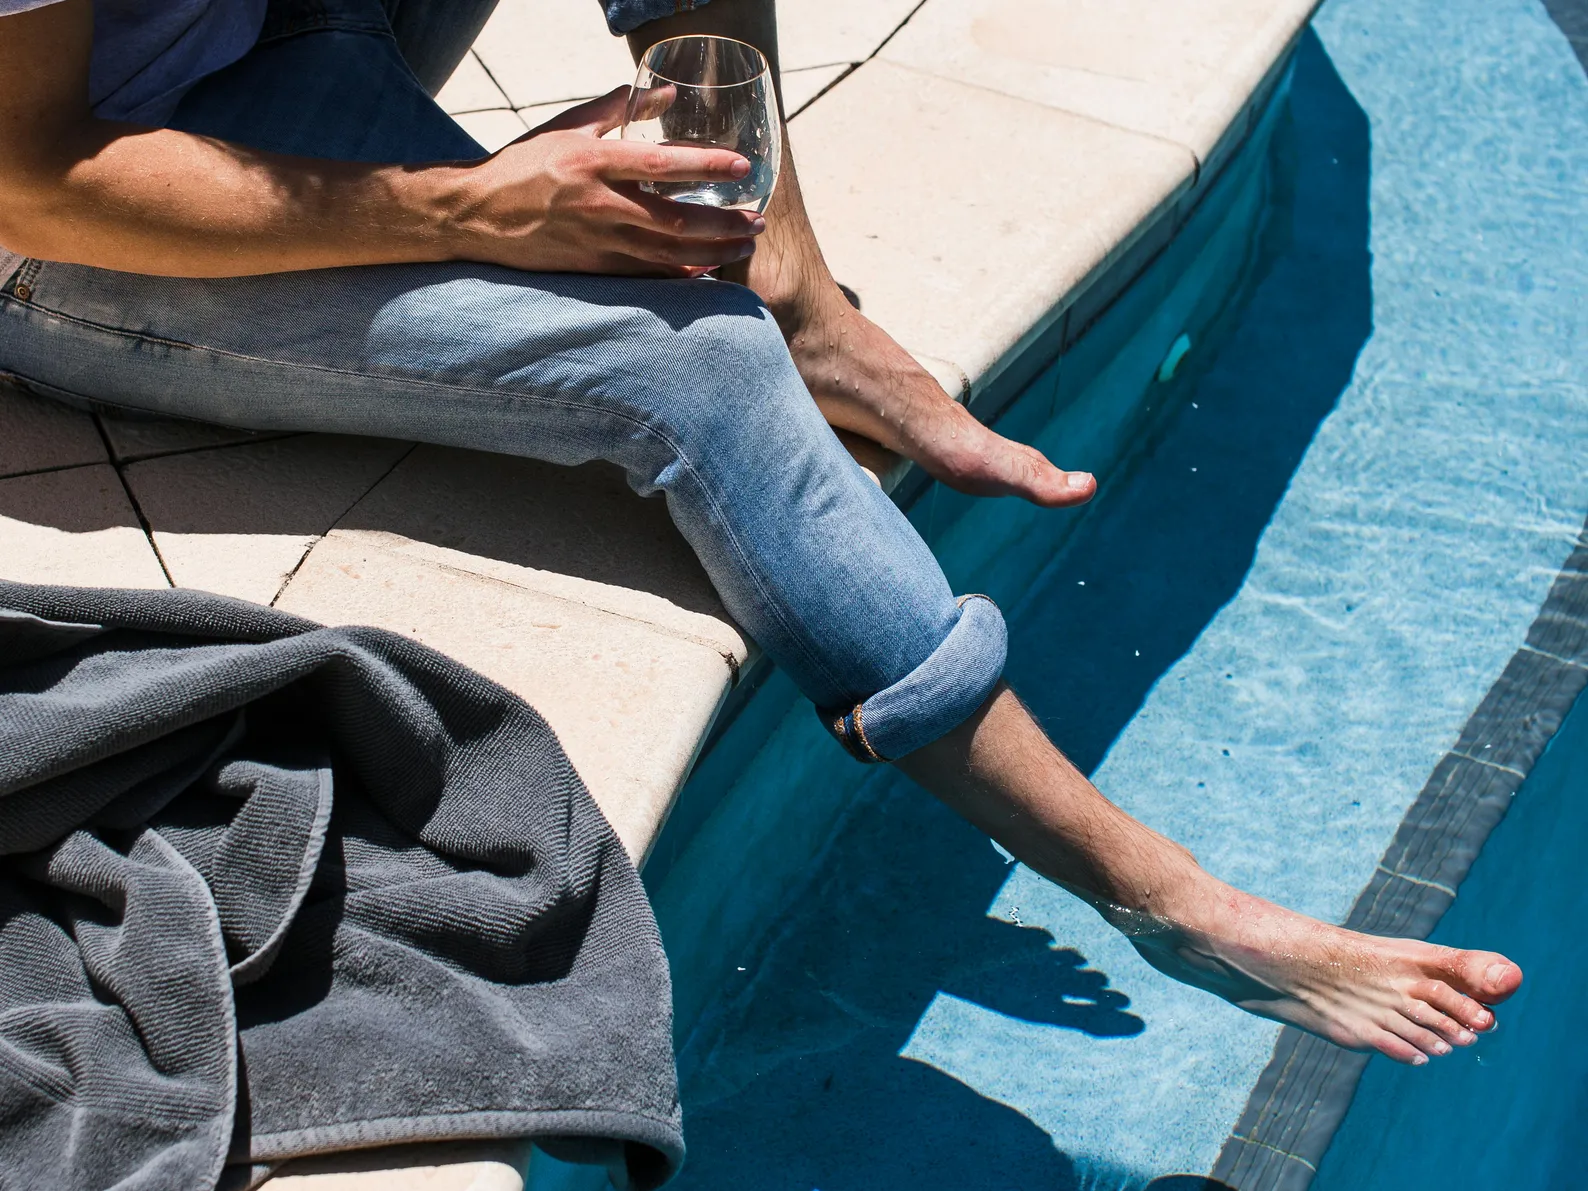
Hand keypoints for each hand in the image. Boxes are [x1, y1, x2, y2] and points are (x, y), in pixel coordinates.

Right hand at [439, 87, 764, 276]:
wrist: (478, 214)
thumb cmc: (524, 164)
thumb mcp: (569, 127)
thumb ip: (619, 108)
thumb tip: (667, 95)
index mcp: (593, 163)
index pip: (662, 165)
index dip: (706, 167)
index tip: (742, 167)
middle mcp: (599, 205)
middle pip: (675, 220)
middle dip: (723, 224)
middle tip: (756, 222)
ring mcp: (597, 242)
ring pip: (668, 255)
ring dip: (712, 253)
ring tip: (744, 246)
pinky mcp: (593, 268)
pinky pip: (647, 275)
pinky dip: (680, 274)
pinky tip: (706, 269)